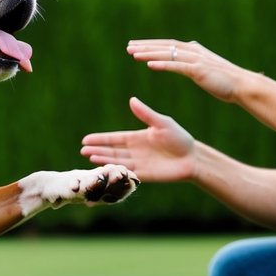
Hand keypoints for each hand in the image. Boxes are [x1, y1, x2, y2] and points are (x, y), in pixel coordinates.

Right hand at [81, 97, 195, 182]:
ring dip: (103, 159)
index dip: (100, 139)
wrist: (192, 158)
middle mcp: (135, 151)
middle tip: (82, 150)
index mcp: (137, 138)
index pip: (115, 138)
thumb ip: (146, 114)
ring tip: (89, 157)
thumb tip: (131, 100)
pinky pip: (126, 173)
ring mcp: (138, 164)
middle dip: (97, 150)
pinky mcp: (144, 175)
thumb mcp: (162, 123)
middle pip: (112, 150)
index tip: (86, 139)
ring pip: (116, 161)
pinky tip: (105, 169)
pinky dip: (116, 171)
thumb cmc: (179, 138)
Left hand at [127, 39, 242, 101]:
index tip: (136, 45)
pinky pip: (176, 66)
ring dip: (149, 53)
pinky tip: (150, 64)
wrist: (242, 85)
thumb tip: (185, 62)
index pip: (168, 45)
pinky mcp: (198, 70)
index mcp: (194, 51)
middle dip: (145, 46)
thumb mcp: (205, 69)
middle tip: (128, 46)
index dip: (151, 45)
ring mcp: (196, 60)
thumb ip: (193, 64)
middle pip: (164, 46)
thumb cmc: (225, 80)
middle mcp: (193, 51)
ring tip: (133, 53)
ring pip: (167, 54)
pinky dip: (163, 64)